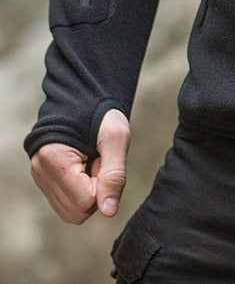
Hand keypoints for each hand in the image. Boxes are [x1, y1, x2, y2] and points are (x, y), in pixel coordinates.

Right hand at [30, 109, 129, 223]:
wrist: (84, 99)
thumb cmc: (101, 115)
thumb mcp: (116, 137)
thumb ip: (114, 175)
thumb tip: (108, 211)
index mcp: (54, 159)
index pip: (86, 201)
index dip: (103, 183)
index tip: (103, 158)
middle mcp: (41, 173)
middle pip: (77, 212)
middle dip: (96, 191)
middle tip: (99, 161)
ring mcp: (41, 179)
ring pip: (72, 213)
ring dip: (89, 192)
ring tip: (92, 163)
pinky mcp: (45, 183)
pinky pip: (67, 204)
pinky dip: (81, 191)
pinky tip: (85, 167)